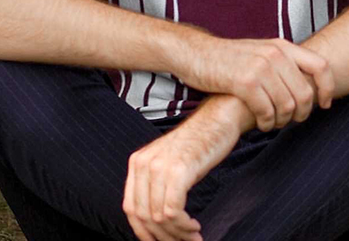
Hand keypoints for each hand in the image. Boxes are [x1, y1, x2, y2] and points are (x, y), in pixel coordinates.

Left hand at [123, 97, 242, 240]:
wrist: (218, 119)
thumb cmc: (198, 144)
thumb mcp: (168, 163)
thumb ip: (155, 186)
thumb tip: (154, 226)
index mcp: (137, 162)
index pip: (131, 210)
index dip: (144, 233)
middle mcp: (143, 163)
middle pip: (144, 217)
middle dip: (164, 237)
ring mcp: (160, 166)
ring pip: (159, 218)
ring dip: (177, 234)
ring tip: (193, 236)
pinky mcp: (179, 170)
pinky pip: (173, 212)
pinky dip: (183, 226)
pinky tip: (195, 226)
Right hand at [179, 36, 333, 130]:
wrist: (197, 54)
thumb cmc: (230, 59)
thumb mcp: (261, 51)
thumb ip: (284, 63)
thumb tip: (309, 85)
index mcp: (283, 46)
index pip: (321, 66)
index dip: (328, 89)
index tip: (324, 104)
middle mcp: (275, 54)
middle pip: (305, 93)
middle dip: (302, 114)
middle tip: (291, 120)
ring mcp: (260, 67)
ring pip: (287, 106)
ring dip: (282, 121)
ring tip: (273, 122)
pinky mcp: (245, 82)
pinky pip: (267, 112)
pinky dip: (267, 123)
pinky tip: (261, 122)